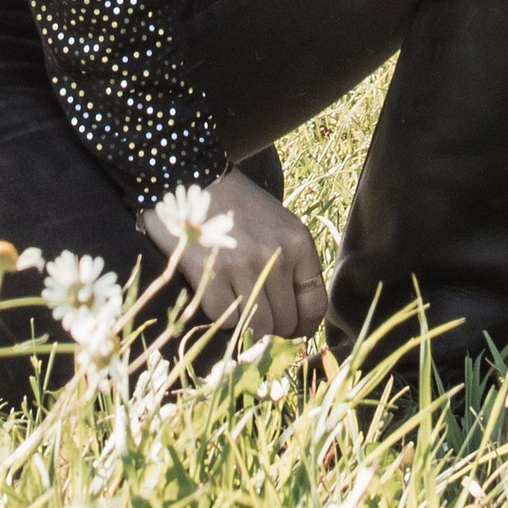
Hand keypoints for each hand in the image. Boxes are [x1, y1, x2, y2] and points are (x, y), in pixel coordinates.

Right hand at [136, 165, 325, 334]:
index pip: (315, 304)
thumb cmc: (238, 206)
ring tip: (240, 310)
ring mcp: (243, 268)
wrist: (193, 178)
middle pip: (286, 322)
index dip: (304, 326)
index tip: (292, 329)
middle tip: (261, 320)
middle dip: (275, 328)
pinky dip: (224, 319)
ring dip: (250, 329)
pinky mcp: (212, 278)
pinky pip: (227, 321)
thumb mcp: (278, 225)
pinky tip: (219, 298)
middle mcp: (275, 256)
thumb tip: (296, 318)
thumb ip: (291, 265)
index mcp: (297, 242)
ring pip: (259, 328)